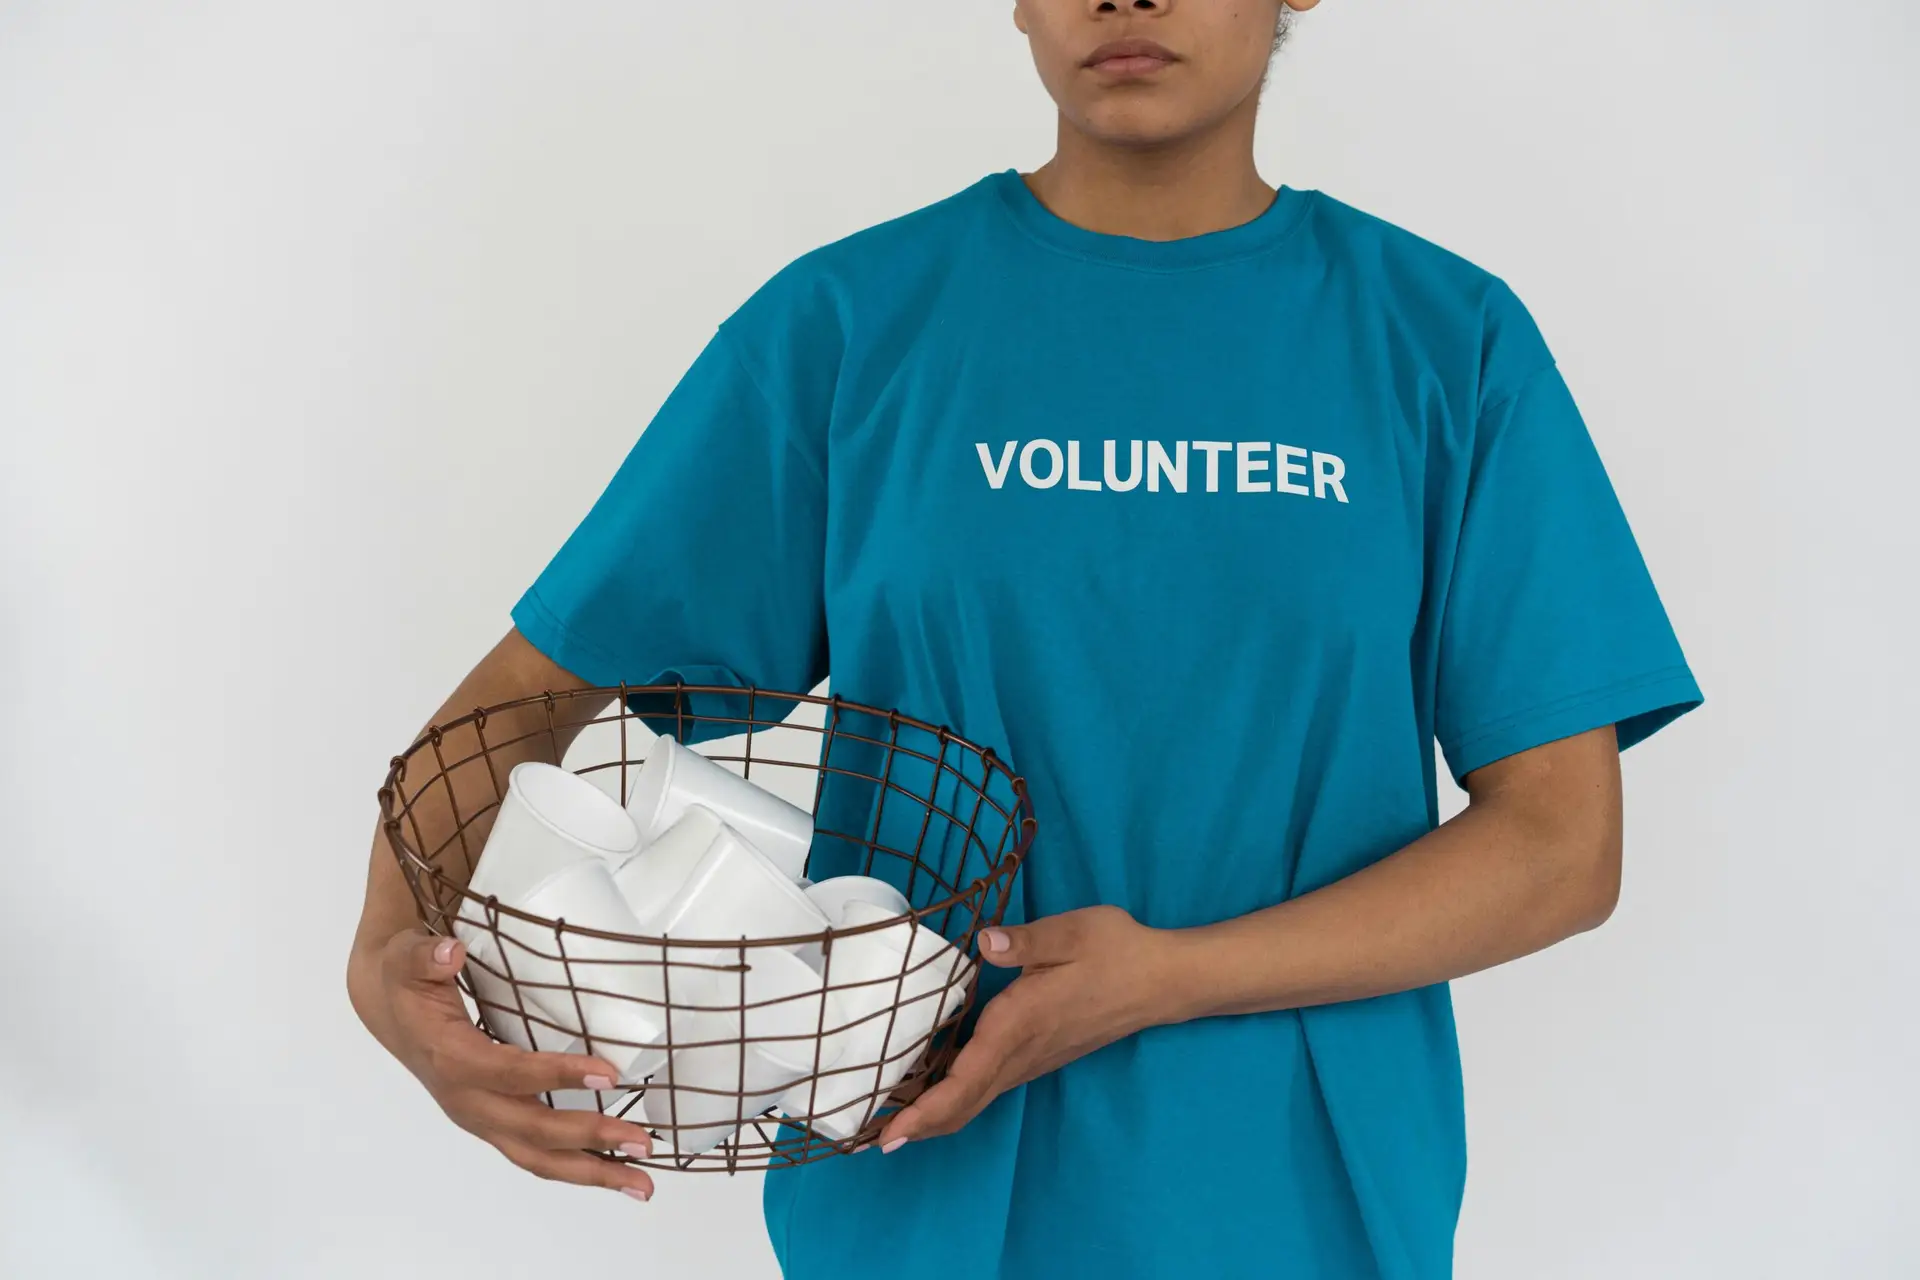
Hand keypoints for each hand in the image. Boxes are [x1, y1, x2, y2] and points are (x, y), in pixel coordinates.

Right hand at [348, 928, 658, 1200]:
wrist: (391, 1012)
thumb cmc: (407, 983)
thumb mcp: (406, 960)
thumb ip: (426, 956)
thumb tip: (449, 951)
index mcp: (453, 1060)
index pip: (512, 1074)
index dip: (559, 1076)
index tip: (610, 1073)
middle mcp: (468, 1101)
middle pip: (533, 1131)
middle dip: (589, 1138)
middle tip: (643, 1140)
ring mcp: (482, 1119)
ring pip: (537, 1158)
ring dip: (591, 1173)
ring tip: (642, 1184)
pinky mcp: (495, 1123)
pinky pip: (537, 1154)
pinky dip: (577, 1167)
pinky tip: (616, 1171)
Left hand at [875, 905, 1184, 1150]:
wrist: (1162, 981)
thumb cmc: (1117, 951)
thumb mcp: (1074, 932)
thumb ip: (1028, 941)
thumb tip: (986, 943)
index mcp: (1021, 1023)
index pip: (966, 1080)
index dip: (925, 1111)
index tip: (889, 1134)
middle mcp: (1022, 1052)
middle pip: (963, 1105)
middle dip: (917, 1126)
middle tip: (869, 1140)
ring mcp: (1031, 1060)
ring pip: (975, 1100)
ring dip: (933, 1115)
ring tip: (889, 1119)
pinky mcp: (1038, 1056)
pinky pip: (987, 1087)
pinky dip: (954, 1098)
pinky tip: (933, 1087)